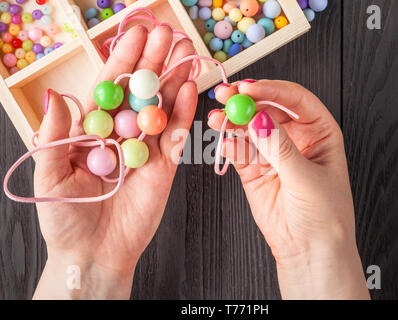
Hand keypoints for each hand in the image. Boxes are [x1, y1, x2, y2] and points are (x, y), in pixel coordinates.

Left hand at [33, 25, 196, 298]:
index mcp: (92, 131)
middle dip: (152, 62)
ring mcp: (145, 149)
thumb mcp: (50, 176)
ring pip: (161, 108)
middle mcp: (121, 134)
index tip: (135, 34)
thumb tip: (57, 96)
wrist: (95, 255)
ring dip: (173, 80)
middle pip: (139, 92)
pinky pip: (175, 134)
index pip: (109, 88)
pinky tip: (189, 88)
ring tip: (185, 54)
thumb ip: (54, 136)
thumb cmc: (65, 219)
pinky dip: (183, 112)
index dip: (122, 60)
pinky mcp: (164, 166)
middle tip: (167, 34)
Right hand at [209, 80, 369, 298]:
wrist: (309, 251)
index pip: (294, 100)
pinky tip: (221, 140)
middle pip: (267, 108)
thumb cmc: (324, 216)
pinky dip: (228, 143)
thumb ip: (279, 148)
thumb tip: (259, 119)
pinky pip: (238, 149)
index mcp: (319, 132)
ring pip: (249, 127)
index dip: (271, 90)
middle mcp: (294, 137)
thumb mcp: (306, 178)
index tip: (249, 89)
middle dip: (247, 100)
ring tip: (217, 118)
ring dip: (232, 120)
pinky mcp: (253, 169)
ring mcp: (271, 152)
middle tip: (226, 95)